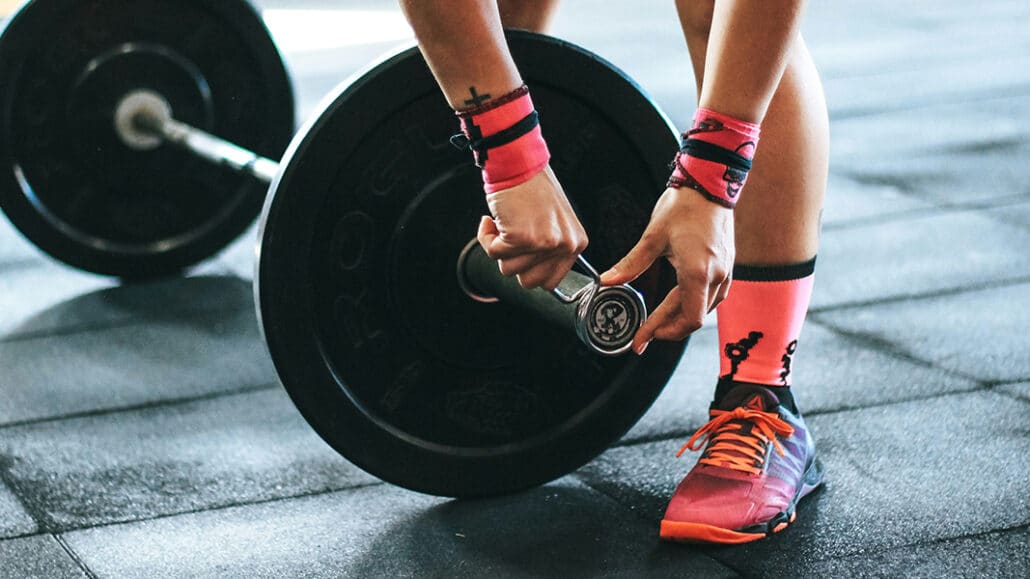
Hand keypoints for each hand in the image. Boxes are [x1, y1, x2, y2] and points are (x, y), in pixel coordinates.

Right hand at [477, 165, 588, 289]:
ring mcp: (543, 243)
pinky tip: (492, 220)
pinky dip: (486, 237)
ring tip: (505, 223)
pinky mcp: (520, 237)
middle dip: (513, 262)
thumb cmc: (532, 188)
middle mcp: (564, 245)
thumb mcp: (554, 222)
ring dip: (499, 247)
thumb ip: (550, 250)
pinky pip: (492, 253)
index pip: (550, 282)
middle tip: (513, 237)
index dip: (529, 270)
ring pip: (508, 269)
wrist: (518, 162)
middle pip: (528, 282)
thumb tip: (533, 276)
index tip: (523, 253)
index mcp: (576, 243)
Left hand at [600, 188, 733, 353]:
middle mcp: (717, 277)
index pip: (685, 319)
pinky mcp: (728, 266)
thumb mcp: (653, 237)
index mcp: (698, 272)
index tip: (641, 340)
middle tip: (644, 334)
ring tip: (658, 322)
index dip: (661, 333)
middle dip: (667, 329)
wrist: (711, 183)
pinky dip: (694, 306)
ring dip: (681, 319)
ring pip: (705, 310)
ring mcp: (726, 272)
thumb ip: (631, 263)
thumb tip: (607, 281)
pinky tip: (679, 304)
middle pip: (693, 319)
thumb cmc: (684, 206)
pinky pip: (713, 297)